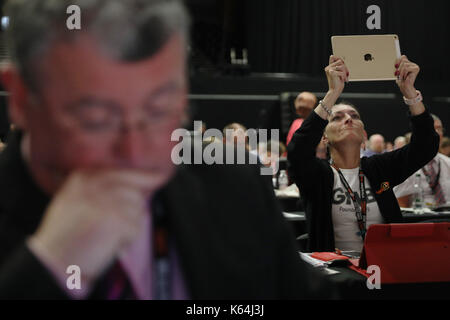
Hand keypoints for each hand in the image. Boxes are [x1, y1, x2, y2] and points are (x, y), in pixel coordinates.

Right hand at [30, 169, 166, 283]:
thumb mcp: (74, 198)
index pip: (126, 169)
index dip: (146, 176)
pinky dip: (127, 239)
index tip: (160, 176)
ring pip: (138, 209)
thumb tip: (138, 184)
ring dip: (128, 225)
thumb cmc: (65, 234)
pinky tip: (108, 242)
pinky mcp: (118, 219)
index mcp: (86, 176)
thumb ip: (101, 186)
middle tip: (120, 220)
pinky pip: (136, 228)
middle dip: (135, 205)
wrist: (53, 262)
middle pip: (136, 188)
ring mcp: (109, 200)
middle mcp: (98, 183)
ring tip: (105, 234)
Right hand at [324, 55, 348, 97]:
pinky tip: (342, 80)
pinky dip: (344, 77)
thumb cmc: (338, 82)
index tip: (343, 66)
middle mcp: (328, 68)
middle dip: (345, 68)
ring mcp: (329, 70)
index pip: (335, 58)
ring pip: (342, 66)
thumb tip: (339, 56)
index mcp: (329, 67)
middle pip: (340, 62)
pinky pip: (342, 72)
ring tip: (344, 78)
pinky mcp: (331, 73)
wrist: (335, 91)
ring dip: (345, 73)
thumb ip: (339, 65)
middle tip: (345, 75)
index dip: (341, 60)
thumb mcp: (339, 72)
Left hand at [395, 55, 419, 97]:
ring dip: (401, 72)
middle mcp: (412, 64)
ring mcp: (415, 66)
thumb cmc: (402, 81)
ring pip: (404, 65)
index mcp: (408, 64)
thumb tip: (397, 62)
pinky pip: (406, 68)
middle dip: (399, 68)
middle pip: (403, 60)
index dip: (398, 60)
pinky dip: (403, 74)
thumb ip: (398, 66)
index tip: (395, 66)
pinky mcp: (416, 69)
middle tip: (398, 74)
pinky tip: (405, 77)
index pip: (403, 57)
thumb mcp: (398, 73)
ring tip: (402, 77)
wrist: (405, 87)